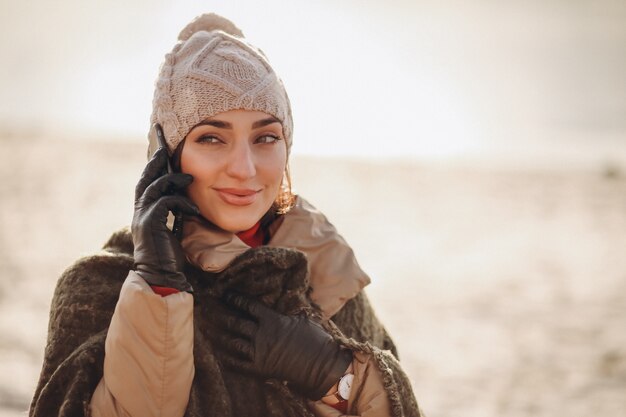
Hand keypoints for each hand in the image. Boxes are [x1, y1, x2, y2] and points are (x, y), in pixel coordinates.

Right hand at [131, 146, 198, 291]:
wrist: (161, 276)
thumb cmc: (168, 255)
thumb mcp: (172, 228)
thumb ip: (172, 212)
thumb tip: (183, 197)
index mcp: (144, 212)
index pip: (146, 184)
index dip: (152, 168)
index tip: (159, 152)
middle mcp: (139, 212)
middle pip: (144, 180)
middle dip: (154, 161)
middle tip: (164, 147)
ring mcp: (142, 218)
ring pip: (153, 187)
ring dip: (172, 179)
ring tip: (190, 177)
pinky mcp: (150, 224)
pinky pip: (165, 202)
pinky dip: (181, 201)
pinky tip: (194, 207)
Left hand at [210, 292, 352, 398]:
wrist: (319, 366)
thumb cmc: (315, 340)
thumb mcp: (302, 319)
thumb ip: (288, 312)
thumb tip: (288, 300)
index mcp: (272, 320)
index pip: (248, 306)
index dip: (236, 299)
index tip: (226, 294)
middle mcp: (261, 335)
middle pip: (235, 323)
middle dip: (221, 315)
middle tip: (209, 309)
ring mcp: (258, 353)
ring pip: (232, 342)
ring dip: (219, 335)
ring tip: (207, 329)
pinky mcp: (259, 369)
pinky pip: (238, 363)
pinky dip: (228, 358)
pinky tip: (220, 353)